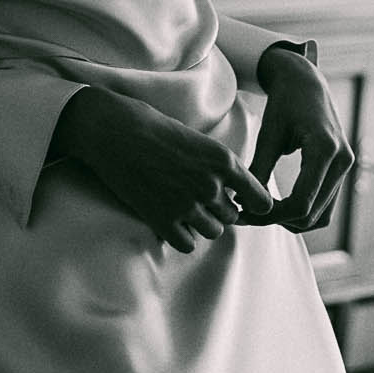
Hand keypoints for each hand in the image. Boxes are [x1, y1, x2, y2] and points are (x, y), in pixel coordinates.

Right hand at [47, 86, 273, 251]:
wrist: (114, 131)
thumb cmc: (153, 128)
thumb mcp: (197, 139)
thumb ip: (218, 165)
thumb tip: (229, 191)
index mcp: (223, 160)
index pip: (259, 198)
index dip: (254, 204)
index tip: (245, 205)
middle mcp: (211, 185)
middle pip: (232, 216)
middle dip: (219, 209)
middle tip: (198, 197)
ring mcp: (187, 205)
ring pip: (213, 231)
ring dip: (202, 223)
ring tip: (183, 208)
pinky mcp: (163, 219)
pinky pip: (187, 244)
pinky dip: (181, 236)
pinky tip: (171, 221)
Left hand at [246, 45, 354, 231]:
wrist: (306, 81)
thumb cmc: (284, 102)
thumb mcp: (268, 133)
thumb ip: (258, 168)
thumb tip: (243, 202)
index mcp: (325, 149)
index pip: (301, 202)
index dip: (271, 214)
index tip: (245, 210)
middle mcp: (342, 161)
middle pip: (311, 214)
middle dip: (278, 220)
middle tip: (248, 213)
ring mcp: (346, 166)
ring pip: (321, 216)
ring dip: (291, 221)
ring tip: (261, 211)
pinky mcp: (342, 169)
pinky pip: (325, 205)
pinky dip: (303, 212)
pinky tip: (278, 205)